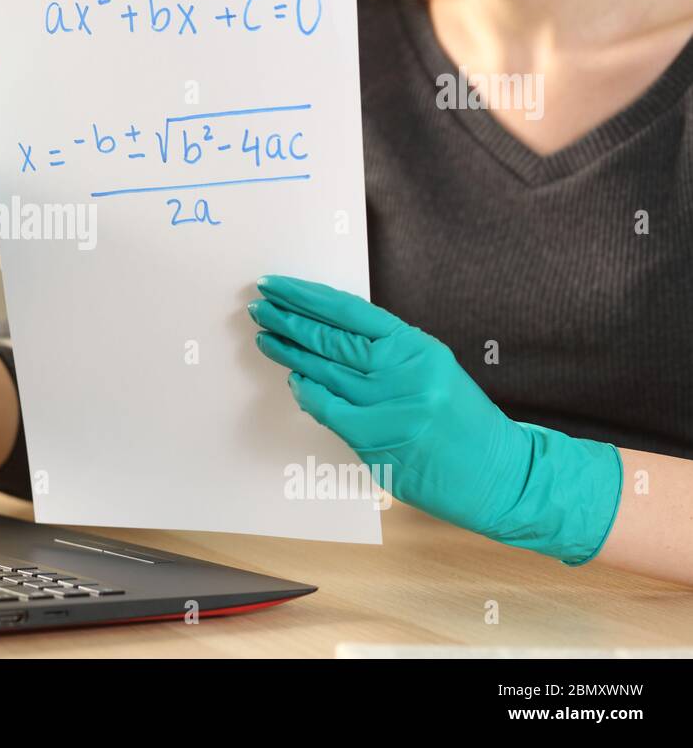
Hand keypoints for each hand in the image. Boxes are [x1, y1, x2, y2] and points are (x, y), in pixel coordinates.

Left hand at [249, 275, 621, 563]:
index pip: (348, 310)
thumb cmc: (462, 420)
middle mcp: (403, 370)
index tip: (277, 285)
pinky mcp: (378, 440)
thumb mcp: (431, 369)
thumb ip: (386, 353)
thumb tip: (328, 335)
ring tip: (264, 336)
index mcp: (416, 346)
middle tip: (258, 307)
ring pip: (324, 371)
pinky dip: (307, 394)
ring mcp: (389, 406)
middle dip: (288, 320)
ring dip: (288, 352)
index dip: (307, 296)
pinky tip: (293, 380)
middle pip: (329, 338)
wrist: (501, 473)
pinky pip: (329, 410)